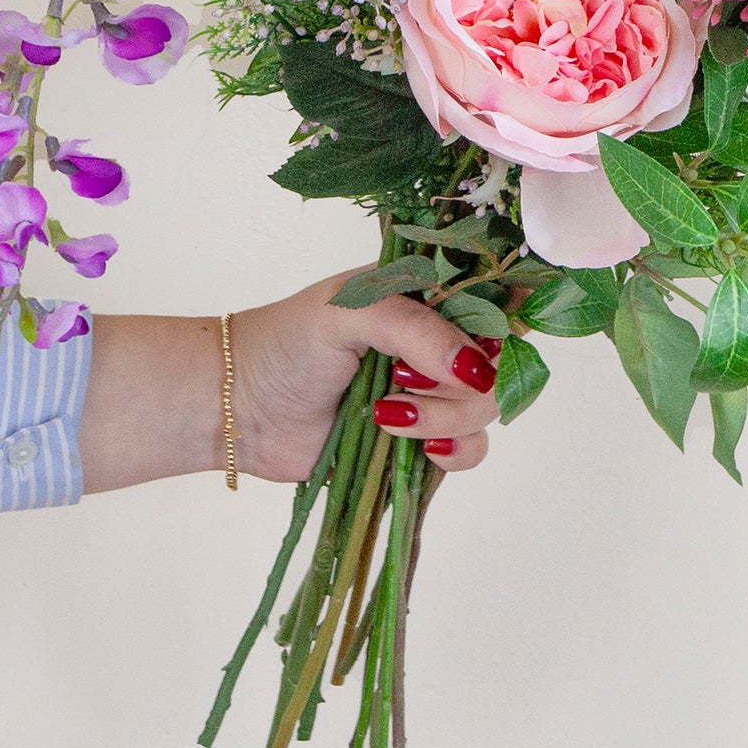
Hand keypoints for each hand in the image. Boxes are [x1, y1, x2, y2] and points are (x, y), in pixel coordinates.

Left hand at [77, 273, 499, 493]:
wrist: (240, 407)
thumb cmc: (285, 343)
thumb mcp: (348, 313)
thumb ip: (416, 330)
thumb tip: (476, 369)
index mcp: (427, 294)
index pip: (497, 297)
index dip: (508, 319)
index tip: (489, 340)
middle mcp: (438, 341)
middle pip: (499, 362)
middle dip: (462, 381)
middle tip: (403, 381)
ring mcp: (432, 392)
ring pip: (485, 410)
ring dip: (445, 418)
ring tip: (385, 415)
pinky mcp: (421, 440)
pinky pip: (469, 451)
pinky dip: (453, 452)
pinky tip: (419, 447)